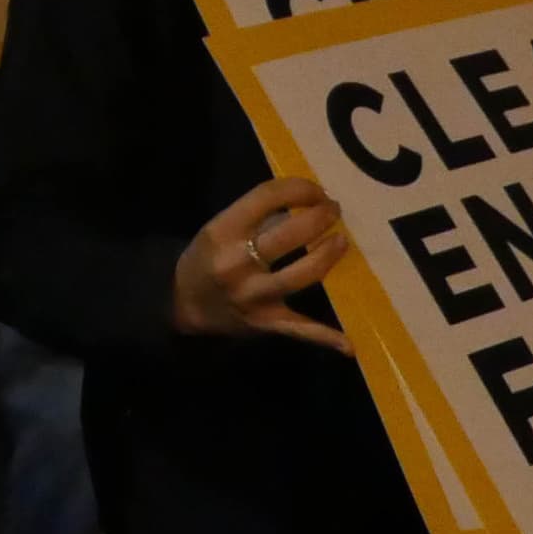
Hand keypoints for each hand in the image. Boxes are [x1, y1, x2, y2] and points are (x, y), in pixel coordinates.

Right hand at [171, 176, 349, 350]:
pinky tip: (349, 345)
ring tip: (341, 241)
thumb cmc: (206, 258)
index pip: (267, 197)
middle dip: (320, 216)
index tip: (315, 190)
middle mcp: (238, 263)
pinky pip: (300, 330)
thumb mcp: (219, 229)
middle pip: (291, 233)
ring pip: (304, 273)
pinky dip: (325, 338)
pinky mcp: (266, 322)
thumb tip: (304, 204)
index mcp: (222, 232)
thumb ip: (256, 217)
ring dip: (329, 254)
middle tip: (333, 210)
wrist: (183, 304)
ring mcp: (254, 296)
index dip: (299, 188)